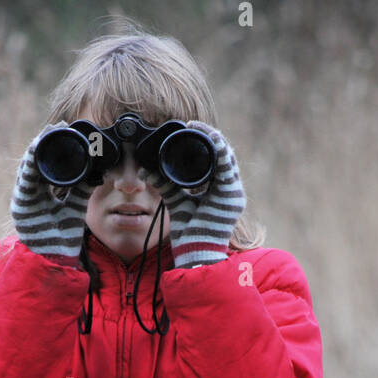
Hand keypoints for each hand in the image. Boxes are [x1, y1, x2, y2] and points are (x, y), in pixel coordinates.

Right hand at [10, 122, 94, 265]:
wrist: (55, 258)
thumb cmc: (62, 236)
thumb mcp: (75, 206)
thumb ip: (83, 189)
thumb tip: (98, 171)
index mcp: (41, 191)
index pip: (45, 162)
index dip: (53, 145)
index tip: (65, 129)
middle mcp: (30, 192)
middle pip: (34, 160)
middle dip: (44, 141)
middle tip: (57, 126)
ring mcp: (23, 198)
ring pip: (28, 167)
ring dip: (35, 149)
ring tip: (46, 133)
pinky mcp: (21, 205)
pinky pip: (25, 182)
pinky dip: (29, 166)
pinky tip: (35, 153)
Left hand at [142, 120, 245, 268]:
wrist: (195, 254)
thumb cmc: (189, 232)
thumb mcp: (175, 201)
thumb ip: (165, 185)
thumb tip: (145, 170)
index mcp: (218, 188)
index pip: (215, 158)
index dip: (204, 139)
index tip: (189, 126)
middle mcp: (228, 188)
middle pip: (223, 154)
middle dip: (210, 135)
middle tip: (193, 124)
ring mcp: (232, 193)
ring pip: (227, 157)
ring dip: (215, 139)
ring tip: (199, 127)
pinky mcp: (231, 198)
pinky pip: (228, 170)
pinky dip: (221, 153)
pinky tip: (213, 139)